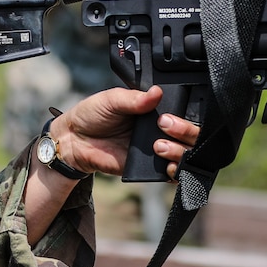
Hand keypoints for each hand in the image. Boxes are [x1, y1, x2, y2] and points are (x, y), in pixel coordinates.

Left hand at [50, 86, 198, 180]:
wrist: (75, 141)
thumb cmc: (92, 115)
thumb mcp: (112, 99)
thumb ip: (134, 98)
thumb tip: (156, 92)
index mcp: (155, 109)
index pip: (184, 111)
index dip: (185, 114)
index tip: (168, 115)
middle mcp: (161, 129)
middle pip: (192, 133)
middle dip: (186, 131)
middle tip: (164, 125)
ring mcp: (157, 149)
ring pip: (187, 153)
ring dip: (180, 151)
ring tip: (158, 146)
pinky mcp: (150, 168)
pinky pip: (172, 173)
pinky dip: (176, 171)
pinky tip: (166, 165)